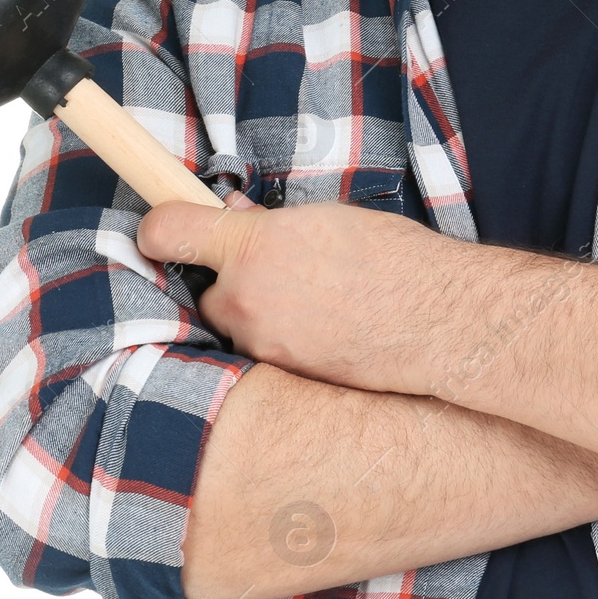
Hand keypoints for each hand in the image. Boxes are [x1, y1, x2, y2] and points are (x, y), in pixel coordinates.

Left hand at [135, 187, 450, 392]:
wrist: (437, 321)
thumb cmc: (393, 260)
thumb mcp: (325, 219)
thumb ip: (267, 224)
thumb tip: (233, 219)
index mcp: (252, 247)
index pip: (167, 232)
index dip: (160, 227)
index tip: (164, 227)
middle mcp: (243, 300)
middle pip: (207, 292)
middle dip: (232, 284)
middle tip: (279, 271)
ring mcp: (259, 346)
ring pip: (237, 326)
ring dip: (261, 314)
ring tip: (316, 302)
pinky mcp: (280, 379)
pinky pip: (264, 354)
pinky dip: (283, 342)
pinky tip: (324, 330)